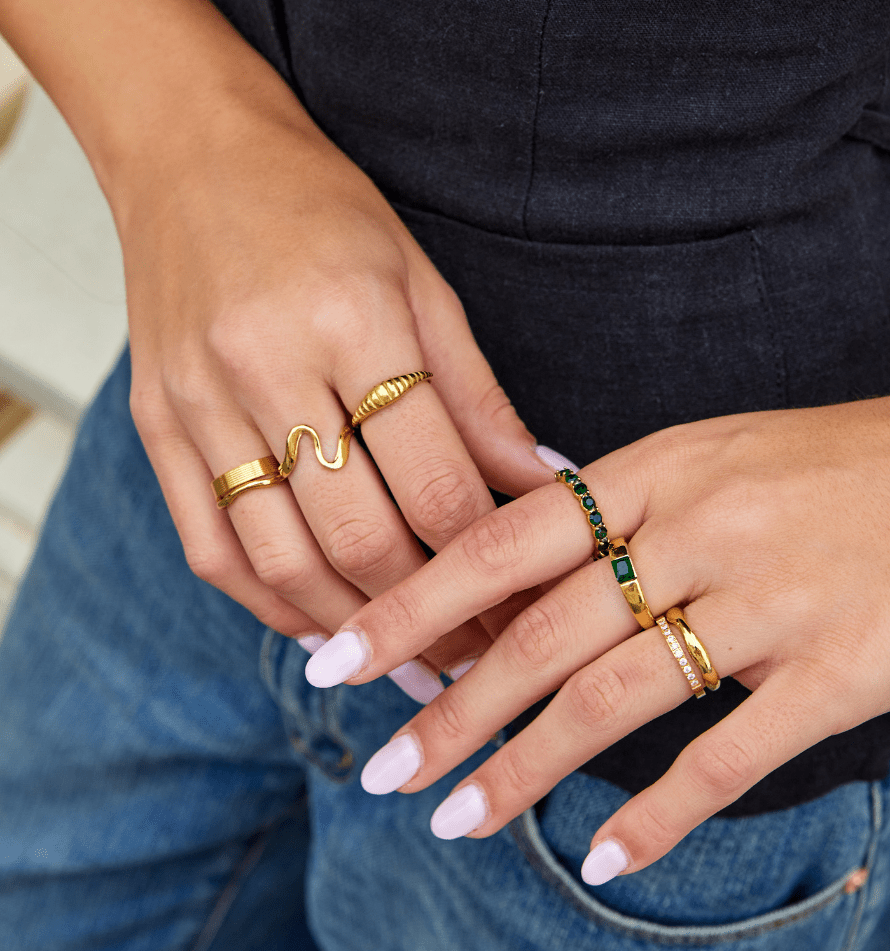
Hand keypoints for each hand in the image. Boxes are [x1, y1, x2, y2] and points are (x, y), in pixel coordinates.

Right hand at [118, 94, 564, 694]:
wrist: (192, 158)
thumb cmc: (321, 211)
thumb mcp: (423, 284)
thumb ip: (479, 397)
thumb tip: (543, 483)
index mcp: (354, 320)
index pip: (438, 483)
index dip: (491, 561)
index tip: (525, 602)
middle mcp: (268, 367)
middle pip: (362, 538)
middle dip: (433, 613)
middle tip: (482, 650)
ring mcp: (200, 404)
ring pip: (283, 561)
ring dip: (357, 629)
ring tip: (414, 662)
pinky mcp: (156, 428)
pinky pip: (211, 549)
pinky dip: (271, 608)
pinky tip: (325, 631)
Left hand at [309, 363, 889, 877]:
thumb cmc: (843, 461)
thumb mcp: (716, 453)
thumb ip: (623, 505)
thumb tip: (522, 565)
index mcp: (657, 469)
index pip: (502, 541)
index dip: (413, 602)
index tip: (339, 654)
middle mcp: (697, 530)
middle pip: (540, 632)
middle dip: (449, 708)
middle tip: (381, 769)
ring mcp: (766, 601)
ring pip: (613, 697)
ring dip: (523, 768)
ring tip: (454, 819)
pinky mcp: (837, 669)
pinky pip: (728, 752)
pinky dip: (658, 812)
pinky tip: (603, 857)